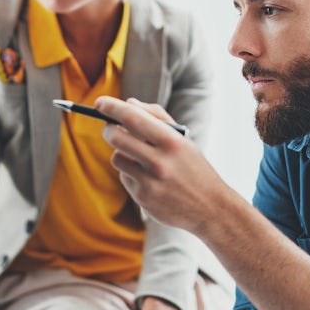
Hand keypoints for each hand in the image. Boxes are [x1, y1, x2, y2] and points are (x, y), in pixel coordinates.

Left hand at [95, 96, 228, 234]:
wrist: (210, 208)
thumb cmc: (193, 167)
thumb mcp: (183, 139)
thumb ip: (157, 117)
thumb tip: (128, 103)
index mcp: (172, 141)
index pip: (133, 118)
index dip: (112, 107)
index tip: (99, 102)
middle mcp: (160, 162)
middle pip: (116, 137)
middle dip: (108, 129)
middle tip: (110, 127)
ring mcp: (150, 182)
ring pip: (117, 158)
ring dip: (121, 153)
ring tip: (139, 156)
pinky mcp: (143, 199)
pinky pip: (124, 177)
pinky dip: (131, 173)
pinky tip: (148, 178)